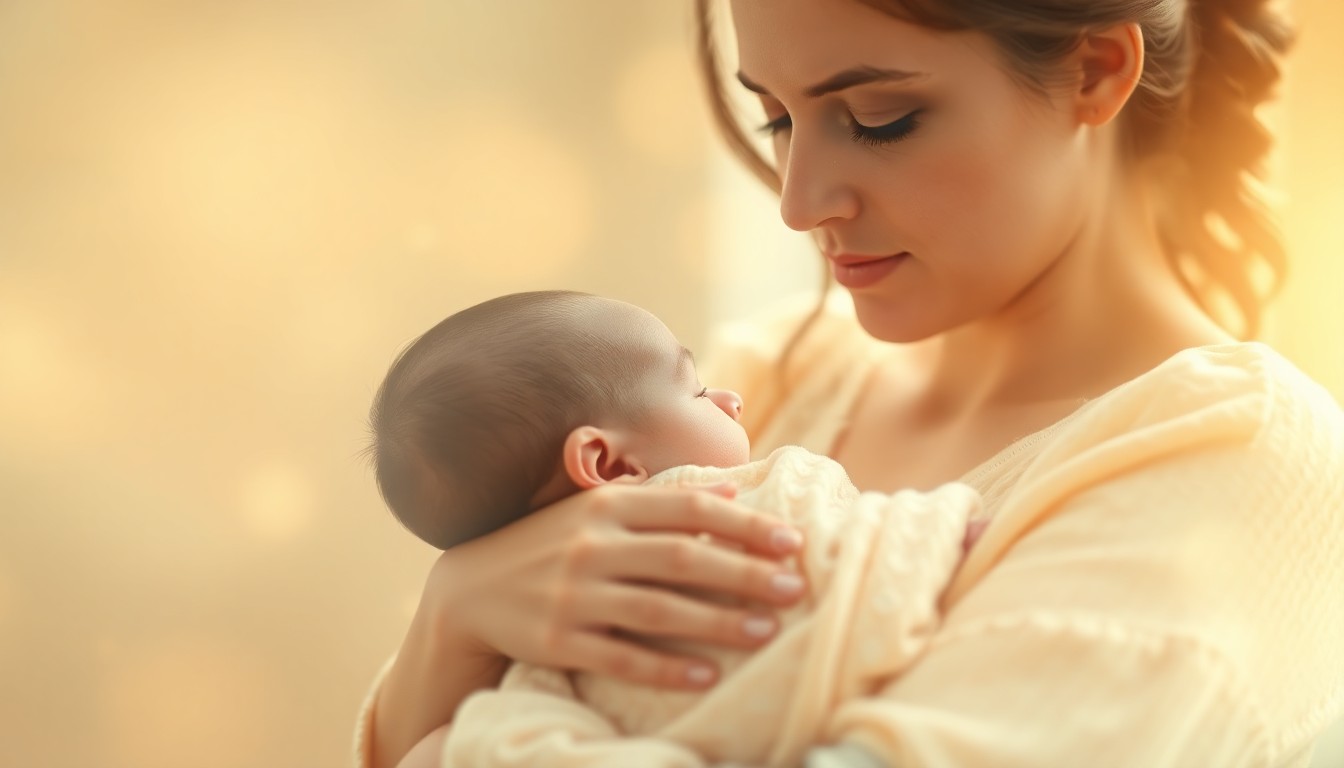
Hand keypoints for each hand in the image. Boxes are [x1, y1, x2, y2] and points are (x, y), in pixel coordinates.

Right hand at [427, 481, 806, 689]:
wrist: (470, 587)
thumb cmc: (551, 543)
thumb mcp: (598, 509)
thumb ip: (662, 500)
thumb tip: (733, 491)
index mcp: (608, 505)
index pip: (689, 508)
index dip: (745, 524)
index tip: (792, 540)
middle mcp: (592, 546)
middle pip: (682, 558)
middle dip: (744, 573)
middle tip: (794, 588)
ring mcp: (573, 594)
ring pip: (658, 610)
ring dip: (717, 622)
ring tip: (767, 631)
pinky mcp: (558, 640)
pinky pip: (620, 656)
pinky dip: (665, 668)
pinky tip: (705, 676)